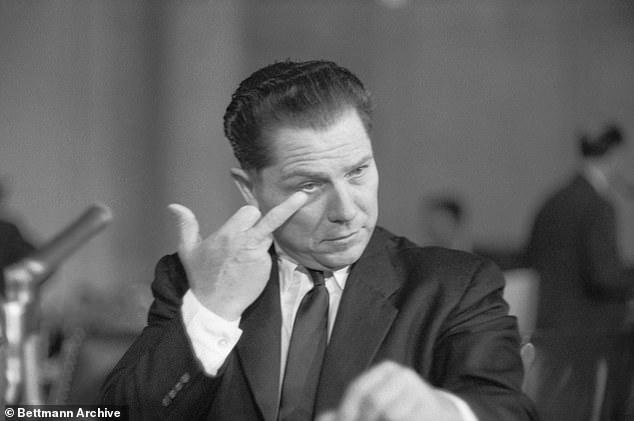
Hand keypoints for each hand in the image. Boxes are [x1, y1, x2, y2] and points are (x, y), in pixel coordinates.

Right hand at [168, 192, 307, 319]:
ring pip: (269, 238)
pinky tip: (248, 269)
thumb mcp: (187, 250)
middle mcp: (247, 242)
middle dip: (264, 223)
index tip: (245, 221)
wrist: (214, 306)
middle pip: (270, 219)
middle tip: (252, 234)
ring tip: (243, 257)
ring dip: (261, 242)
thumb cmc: (201, 278)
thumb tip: (174, 206)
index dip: (249, 215)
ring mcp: (259, 255)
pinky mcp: (266, 268)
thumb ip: (186, 225)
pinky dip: (262, 259)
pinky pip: (268, 256)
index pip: (251, 211)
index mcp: (229, 234)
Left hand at [316, 361, 462, 420]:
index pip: (359, 388)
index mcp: (387, 371)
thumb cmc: (401, 413)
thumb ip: (349, 412)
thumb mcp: (376, 408)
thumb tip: (323, 418)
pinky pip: (406, 420)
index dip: (346, 410)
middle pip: (373, 401)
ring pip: (390, 414)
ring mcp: (420, 391)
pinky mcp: (432, 409)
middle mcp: (405, 376)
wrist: (443, 415)